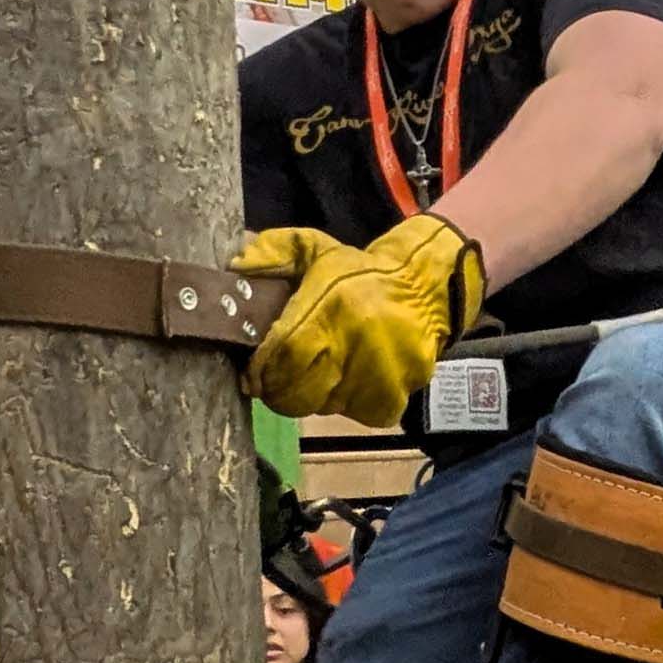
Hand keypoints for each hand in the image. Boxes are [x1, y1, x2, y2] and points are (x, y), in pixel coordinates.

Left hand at [230, 215, 485, 426]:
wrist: (426, 288)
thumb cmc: (361, 272)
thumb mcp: (316, 248)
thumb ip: (274, 251)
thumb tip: (235, 268)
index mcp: (331, 307)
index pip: (281, 356)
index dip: (260, 372)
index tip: (252, 375)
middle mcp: (355, 345)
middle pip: (295, 393)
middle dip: (279, 390)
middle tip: (280, 378)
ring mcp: (376, 378)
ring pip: (322, 406)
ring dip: (314, 394)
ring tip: (324, 368)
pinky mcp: (392, 400)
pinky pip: (352, 414)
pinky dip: (346, 402)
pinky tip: (351, 378)